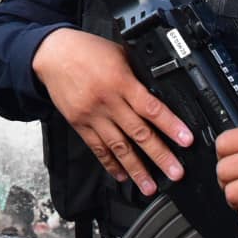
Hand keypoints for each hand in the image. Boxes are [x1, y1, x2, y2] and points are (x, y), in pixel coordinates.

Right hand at [32, 27, 193, 195]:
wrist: (52, 54)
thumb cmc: (86, 50)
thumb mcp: (118, 53)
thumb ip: (137, 72)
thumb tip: (159, 88)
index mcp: (120, 81)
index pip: (150, 107)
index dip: (170, 125)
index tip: (186, 140)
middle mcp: (107, 101)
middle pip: (138, 133)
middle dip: (159, 155)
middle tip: (175, 172)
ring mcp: (92, 115)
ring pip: (118, 147)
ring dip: (136, 169)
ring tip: (149, 186)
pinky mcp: (79, 124)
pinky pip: (97, 148)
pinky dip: (110, 164)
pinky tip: (122, 175)